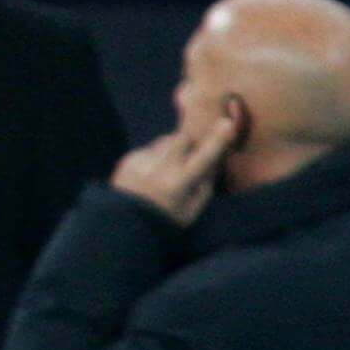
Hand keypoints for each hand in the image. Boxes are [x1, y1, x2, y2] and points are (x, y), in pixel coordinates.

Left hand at [109, 104, 240, 225]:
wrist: (123, 225)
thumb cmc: (164, 221)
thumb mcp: (192, 210)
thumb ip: (206, 183)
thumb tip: (215, 159)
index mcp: (179, 184)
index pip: (204, 157)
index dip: (217, 140)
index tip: (227, 123)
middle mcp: (160, 170)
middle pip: (182, 138)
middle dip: (189, 144)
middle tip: (188, 159)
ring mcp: (142, 163)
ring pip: (164, 141)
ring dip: (170, 151)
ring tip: (164, 175)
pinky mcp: (128, 160)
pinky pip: (148, 149)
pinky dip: (153, 158)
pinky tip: (148, 177)